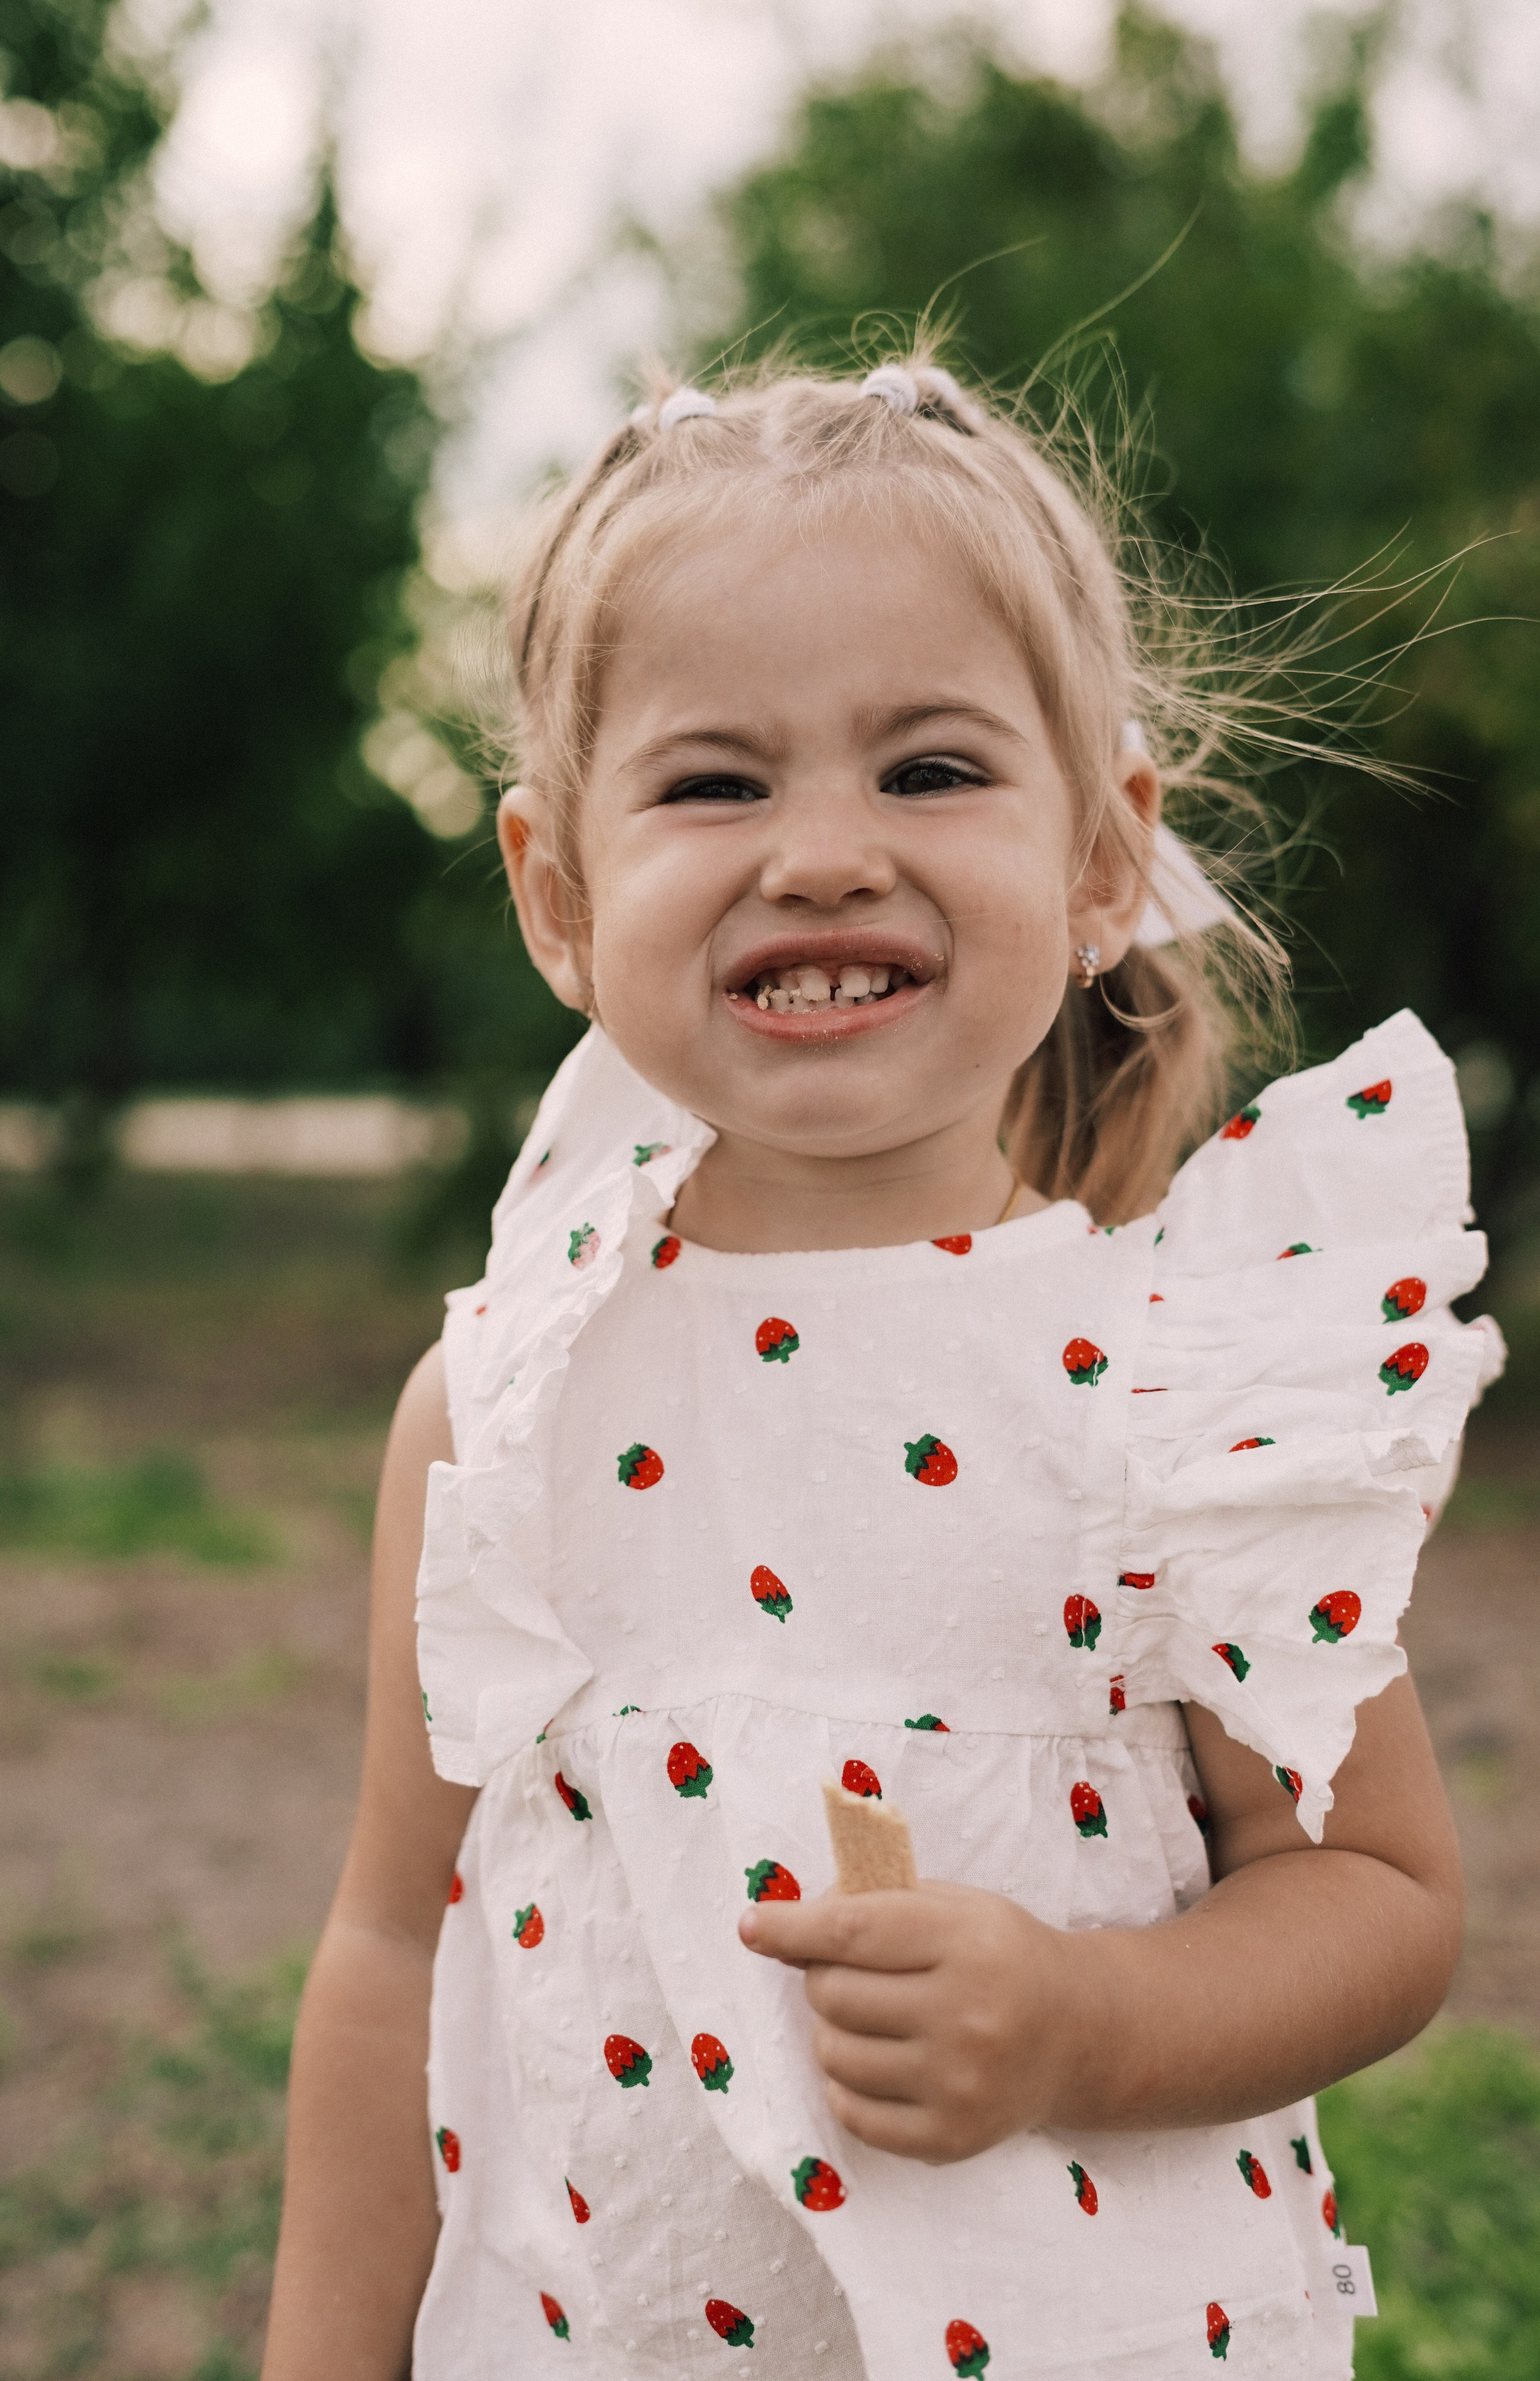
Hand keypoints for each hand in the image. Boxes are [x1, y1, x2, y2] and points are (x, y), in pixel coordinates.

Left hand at [739, 1881, 1084, 2162]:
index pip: (851, 1933)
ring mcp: (959, 2085)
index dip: (791, 1927)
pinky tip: (877, 2061)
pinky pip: (852, 2113)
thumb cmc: (999, 1955)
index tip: (752, 1925)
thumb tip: (784, 1929)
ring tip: (866, 2017)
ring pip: (834, 2054)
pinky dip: (847, 2083)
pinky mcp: (949, 2138)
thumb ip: (876, 1906)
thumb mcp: (954, 1906)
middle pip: (834, 1994)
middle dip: (820, 1976)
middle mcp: (967, 2016)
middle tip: (842, 1971)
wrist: (1075, 2033)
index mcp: (967, 1942)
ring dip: (831, 2030)